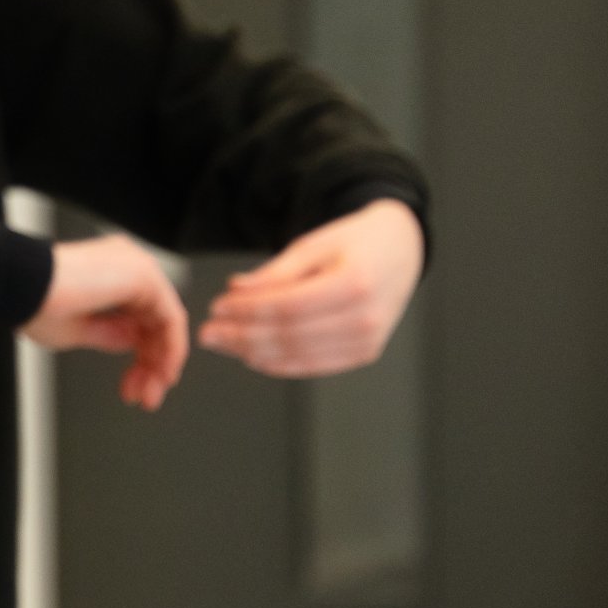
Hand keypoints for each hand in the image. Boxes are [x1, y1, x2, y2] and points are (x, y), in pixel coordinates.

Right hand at [21, 234, 189, 410]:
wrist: (22, 287)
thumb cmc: (36, 303)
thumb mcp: (80, 329)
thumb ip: (112, 333)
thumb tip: (134, 344)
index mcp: (110, 274)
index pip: (140, 320)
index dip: (140, 359)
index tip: (133, 386)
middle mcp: (126, 265)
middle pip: (155, 323)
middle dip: (151, 367)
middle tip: (145, 397)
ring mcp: (136, 267)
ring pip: (166, 323)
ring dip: (161, 363)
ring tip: (148, 393)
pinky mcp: (143, 274)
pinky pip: (172, 318)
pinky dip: (171, 349)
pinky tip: (161, 373)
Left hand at [198, 200, 423, 377]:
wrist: (400, 251)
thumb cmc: (353, 242)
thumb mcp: (314, 244)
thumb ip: (276, 272)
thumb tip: (235, 291)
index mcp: (354, 283)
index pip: (288, 306)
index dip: (247, 311)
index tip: (216, 307)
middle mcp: (365, 318)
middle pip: (290, 336)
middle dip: (242, 336)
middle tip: (207, 333)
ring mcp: (368, 341)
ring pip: (299, 356)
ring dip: (254, 353)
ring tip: (224, 344)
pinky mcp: (365, 353)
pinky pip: (315, 366)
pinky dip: (280, 364)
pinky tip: (252, 355)